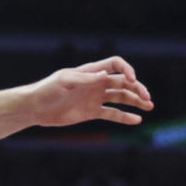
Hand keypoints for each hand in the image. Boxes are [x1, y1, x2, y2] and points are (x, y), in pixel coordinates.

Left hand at [31, 57, 152, 127]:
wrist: (35, 108)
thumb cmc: (47, 90)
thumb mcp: (64, 81)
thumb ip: (85, 79)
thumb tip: (105, 75)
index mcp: (90, 72)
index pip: (114, 65)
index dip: (126, 70)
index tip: (132, 80)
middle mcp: (95, 83)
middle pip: (122, 82)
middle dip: (137, 88)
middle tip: (147, 99)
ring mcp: (94, 98)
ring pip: (121, 98)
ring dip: (135, 101)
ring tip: (149, 107)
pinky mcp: (91, 112)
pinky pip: (112, 114)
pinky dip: (125, 117)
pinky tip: (137, 120)